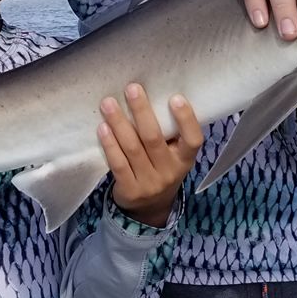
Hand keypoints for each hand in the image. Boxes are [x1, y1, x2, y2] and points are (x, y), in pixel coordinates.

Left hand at [98, 84, 203, 227]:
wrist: (149, 209)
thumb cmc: (161, 169)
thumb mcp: (173, 156)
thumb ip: (169, 134)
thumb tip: (152, 94)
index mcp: (185, 160)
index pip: (193, 140)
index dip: (186, 119)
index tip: (176, 97)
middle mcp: (170, 172)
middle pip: (154, 138)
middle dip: (142, 111)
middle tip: (131, 88)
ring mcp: (149, 183)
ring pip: (133, 149)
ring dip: (119, 123)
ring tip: (108, 103)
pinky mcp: (129, 190)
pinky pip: (118, 164)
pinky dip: (110, 145)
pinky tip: (102, 128)